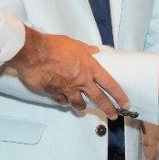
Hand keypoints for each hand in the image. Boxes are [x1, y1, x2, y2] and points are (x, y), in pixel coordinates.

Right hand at [10, 26, 128, 116]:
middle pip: (99, 99)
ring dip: (82, 106)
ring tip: (82, 107)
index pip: (109, 84)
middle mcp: (81, 81)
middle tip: (113, 115)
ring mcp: (68, 89)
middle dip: (108, 109)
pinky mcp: (54, 93)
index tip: (125, 103)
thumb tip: (94, 50)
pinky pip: (61, 100)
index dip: (119, 95)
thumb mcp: (74, 44)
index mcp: (89, 68)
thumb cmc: (54, 45)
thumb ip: (85, 49)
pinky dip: (63, 101)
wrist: (33, 53)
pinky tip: (63, 100)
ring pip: (79, 103)